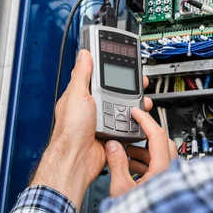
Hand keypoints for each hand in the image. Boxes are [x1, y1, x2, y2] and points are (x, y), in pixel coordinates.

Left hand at [30, 50, 153, 209]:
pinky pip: (127, 124)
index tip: (122, 62)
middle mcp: (93, 107)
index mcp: (82, 95)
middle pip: (115, 91)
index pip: (98, 76)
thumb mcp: (76, 95)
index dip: (111, 69)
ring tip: (142, 100)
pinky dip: (133, 122)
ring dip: (134, 105)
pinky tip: (136, 117)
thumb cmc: (70, 130)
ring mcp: (103, 119)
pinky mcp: (112, 132)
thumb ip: (82, 74)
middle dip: (128, 86)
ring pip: (124, 107)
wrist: (78, 158)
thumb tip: (83, 54)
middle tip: (139, 81)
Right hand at [105, 108, 177, 196]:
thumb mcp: (121, 188)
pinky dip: (146, 162)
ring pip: (160, 155)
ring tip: (127, 151)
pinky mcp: (166, 187)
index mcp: (162, 169)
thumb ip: (117, 164)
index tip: (136, 112)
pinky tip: (132, 166)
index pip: (157, 135)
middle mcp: (170, 172)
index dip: (145, 120)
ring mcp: (170, 179)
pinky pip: (159, 167)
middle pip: (162, 142)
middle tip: (133, 128)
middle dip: (145, 134)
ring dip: (144, 150)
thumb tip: (113, 146)